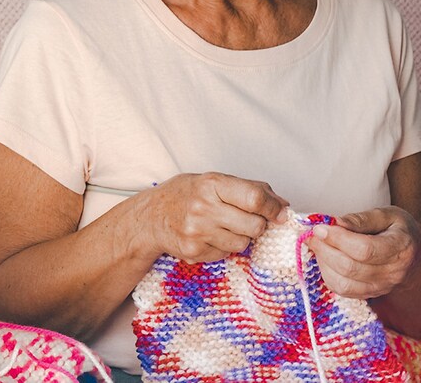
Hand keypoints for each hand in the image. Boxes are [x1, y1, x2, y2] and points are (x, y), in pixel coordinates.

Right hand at [140, 172, 288, 262]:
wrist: (151, 216)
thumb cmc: (186, 194)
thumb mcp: (214, 181)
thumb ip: (249, 189)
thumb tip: (283, 205)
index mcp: (211, 183)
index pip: (254, 198)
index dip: (274, 207)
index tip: (280, 212)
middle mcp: (203, 207)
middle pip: (255, 225)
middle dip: (258, 224)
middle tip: (248, 218)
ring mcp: (198, 231)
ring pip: (244, 242)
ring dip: (242, 236)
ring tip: (225, 225)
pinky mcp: (194, 251)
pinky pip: (227, 253)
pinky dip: (225, 246)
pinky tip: (211, 235)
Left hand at [308, 206, 420, 299]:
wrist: (413, 253)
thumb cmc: (397, 229)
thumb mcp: (385, 214)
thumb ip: (361, 219)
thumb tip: (334, 222)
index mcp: (399, 249)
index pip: (364, 249)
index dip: (337, 239)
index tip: (319, 227)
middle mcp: (392, 273)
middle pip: (350, 268)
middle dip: (324, 249)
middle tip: (311, 234)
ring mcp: (381, 288)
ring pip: (343, 283)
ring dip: (323, 263)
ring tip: (317, 245)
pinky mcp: (369, 294)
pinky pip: (342, 290)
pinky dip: (327, 274)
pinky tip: (324, 257)